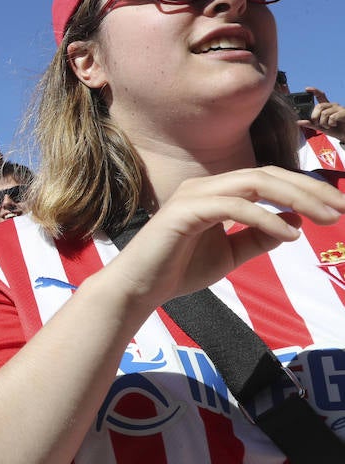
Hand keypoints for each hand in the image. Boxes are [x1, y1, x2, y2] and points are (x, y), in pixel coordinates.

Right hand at [104, 166, 344, 309]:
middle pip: (267, 174)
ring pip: (254, 183)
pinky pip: (234, 207)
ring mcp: (193, 195)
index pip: (268, 179)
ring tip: (324, 218)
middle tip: (341, 209)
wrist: (139, 289)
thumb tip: (293, 221)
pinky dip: (265, 218)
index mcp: (215, 191)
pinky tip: (288, 237)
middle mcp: (204, 185)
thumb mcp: (230, 254)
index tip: (336, 209)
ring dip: (295, 198)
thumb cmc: (178, 270)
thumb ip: (258, 237)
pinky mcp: (185, 212)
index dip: (305, 189)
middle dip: (308, 189)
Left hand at [304, 87, 344, 138]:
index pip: (320, 96)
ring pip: (324, 113)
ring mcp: (338, 108)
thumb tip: (298, 122)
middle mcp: (332, 105)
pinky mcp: (343, 112)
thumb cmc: (333, 129)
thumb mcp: (320, 127)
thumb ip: (310, 124)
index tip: (307, 89)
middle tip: (318, 124)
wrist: (344, 134)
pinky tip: (334, 125)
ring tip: (328, 126)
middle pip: (318, 106)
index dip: (314, 91)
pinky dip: (330, 124)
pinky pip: (332, 117)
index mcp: (326, 107)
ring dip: (323, 123)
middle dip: (315, 117)